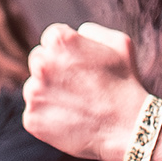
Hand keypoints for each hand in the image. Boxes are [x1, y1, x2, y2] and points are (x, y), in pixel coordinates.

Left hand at [22, 23, 157, 160]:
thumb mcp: (119, 43)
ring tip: (76, 107)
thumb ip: (90, 31)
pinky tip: (70, 122)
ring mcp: (34, 92)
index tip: (80, 68)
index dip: (66, 54)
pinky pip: (35, 114)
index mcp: (58, 40)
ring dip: (48, 95)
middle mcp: (41, 63)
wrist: (129, 129)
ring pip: (35, 89)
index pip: (50, 40)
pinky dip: (48, 119)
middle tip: (77, 87)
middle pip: (38, 61)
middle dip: (53, 72)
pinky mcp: (32, 118)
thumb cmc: (126, 84)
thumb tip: (75, 33)